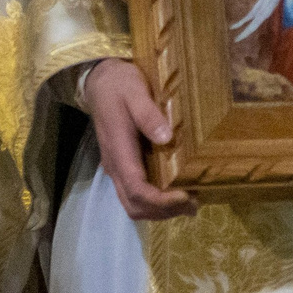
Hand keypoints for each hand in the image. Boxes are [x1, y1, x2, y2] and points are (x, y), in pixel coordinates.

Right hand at [85, 57, 195, 220]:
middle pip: (134, 205)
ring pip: (133, 204)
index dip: (161, 200)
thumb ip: (148, 114)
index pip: (137, 189)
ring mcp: (116, 168)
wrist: (100, 81)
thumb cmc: (119, 84)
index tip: (186, 195)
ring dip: (160, 210)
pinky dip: (156, 201)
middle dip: (163, 211)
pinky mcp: (122, 165)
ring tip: (189, 202)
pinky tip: (176, 191)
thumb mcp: (134, 91)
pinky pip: (135, 194)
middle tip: (193, 203)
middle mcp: (115, 166)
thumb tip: (166, 138)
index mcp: (118, 149)